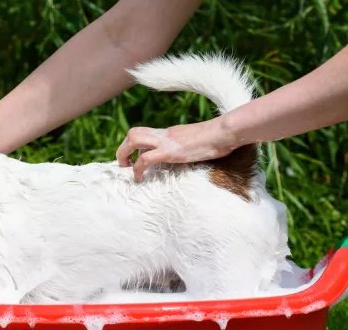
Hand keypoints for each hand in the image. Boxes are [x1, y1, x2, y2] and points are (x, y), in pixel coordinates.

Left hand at [115, 118, 237, 180]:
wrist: (225, 132)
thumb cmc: (217, 138)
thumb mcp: (195, 141)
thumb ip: (186, 146)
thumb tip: (186, 154)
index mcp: (169, 133)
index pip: (144, 133)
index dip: (134, 146)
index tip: (133, 159)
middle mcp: (164, 134)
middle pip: (133, 133)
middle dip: (123, 150)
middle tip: (125, 165)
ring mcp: (166, 141)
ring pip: (133, 140)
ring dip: (124, 156)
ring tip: (127, 171)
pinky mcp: (170, 152)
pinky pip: (146, 159)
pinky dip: (138, 169)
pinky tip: (140, 178)